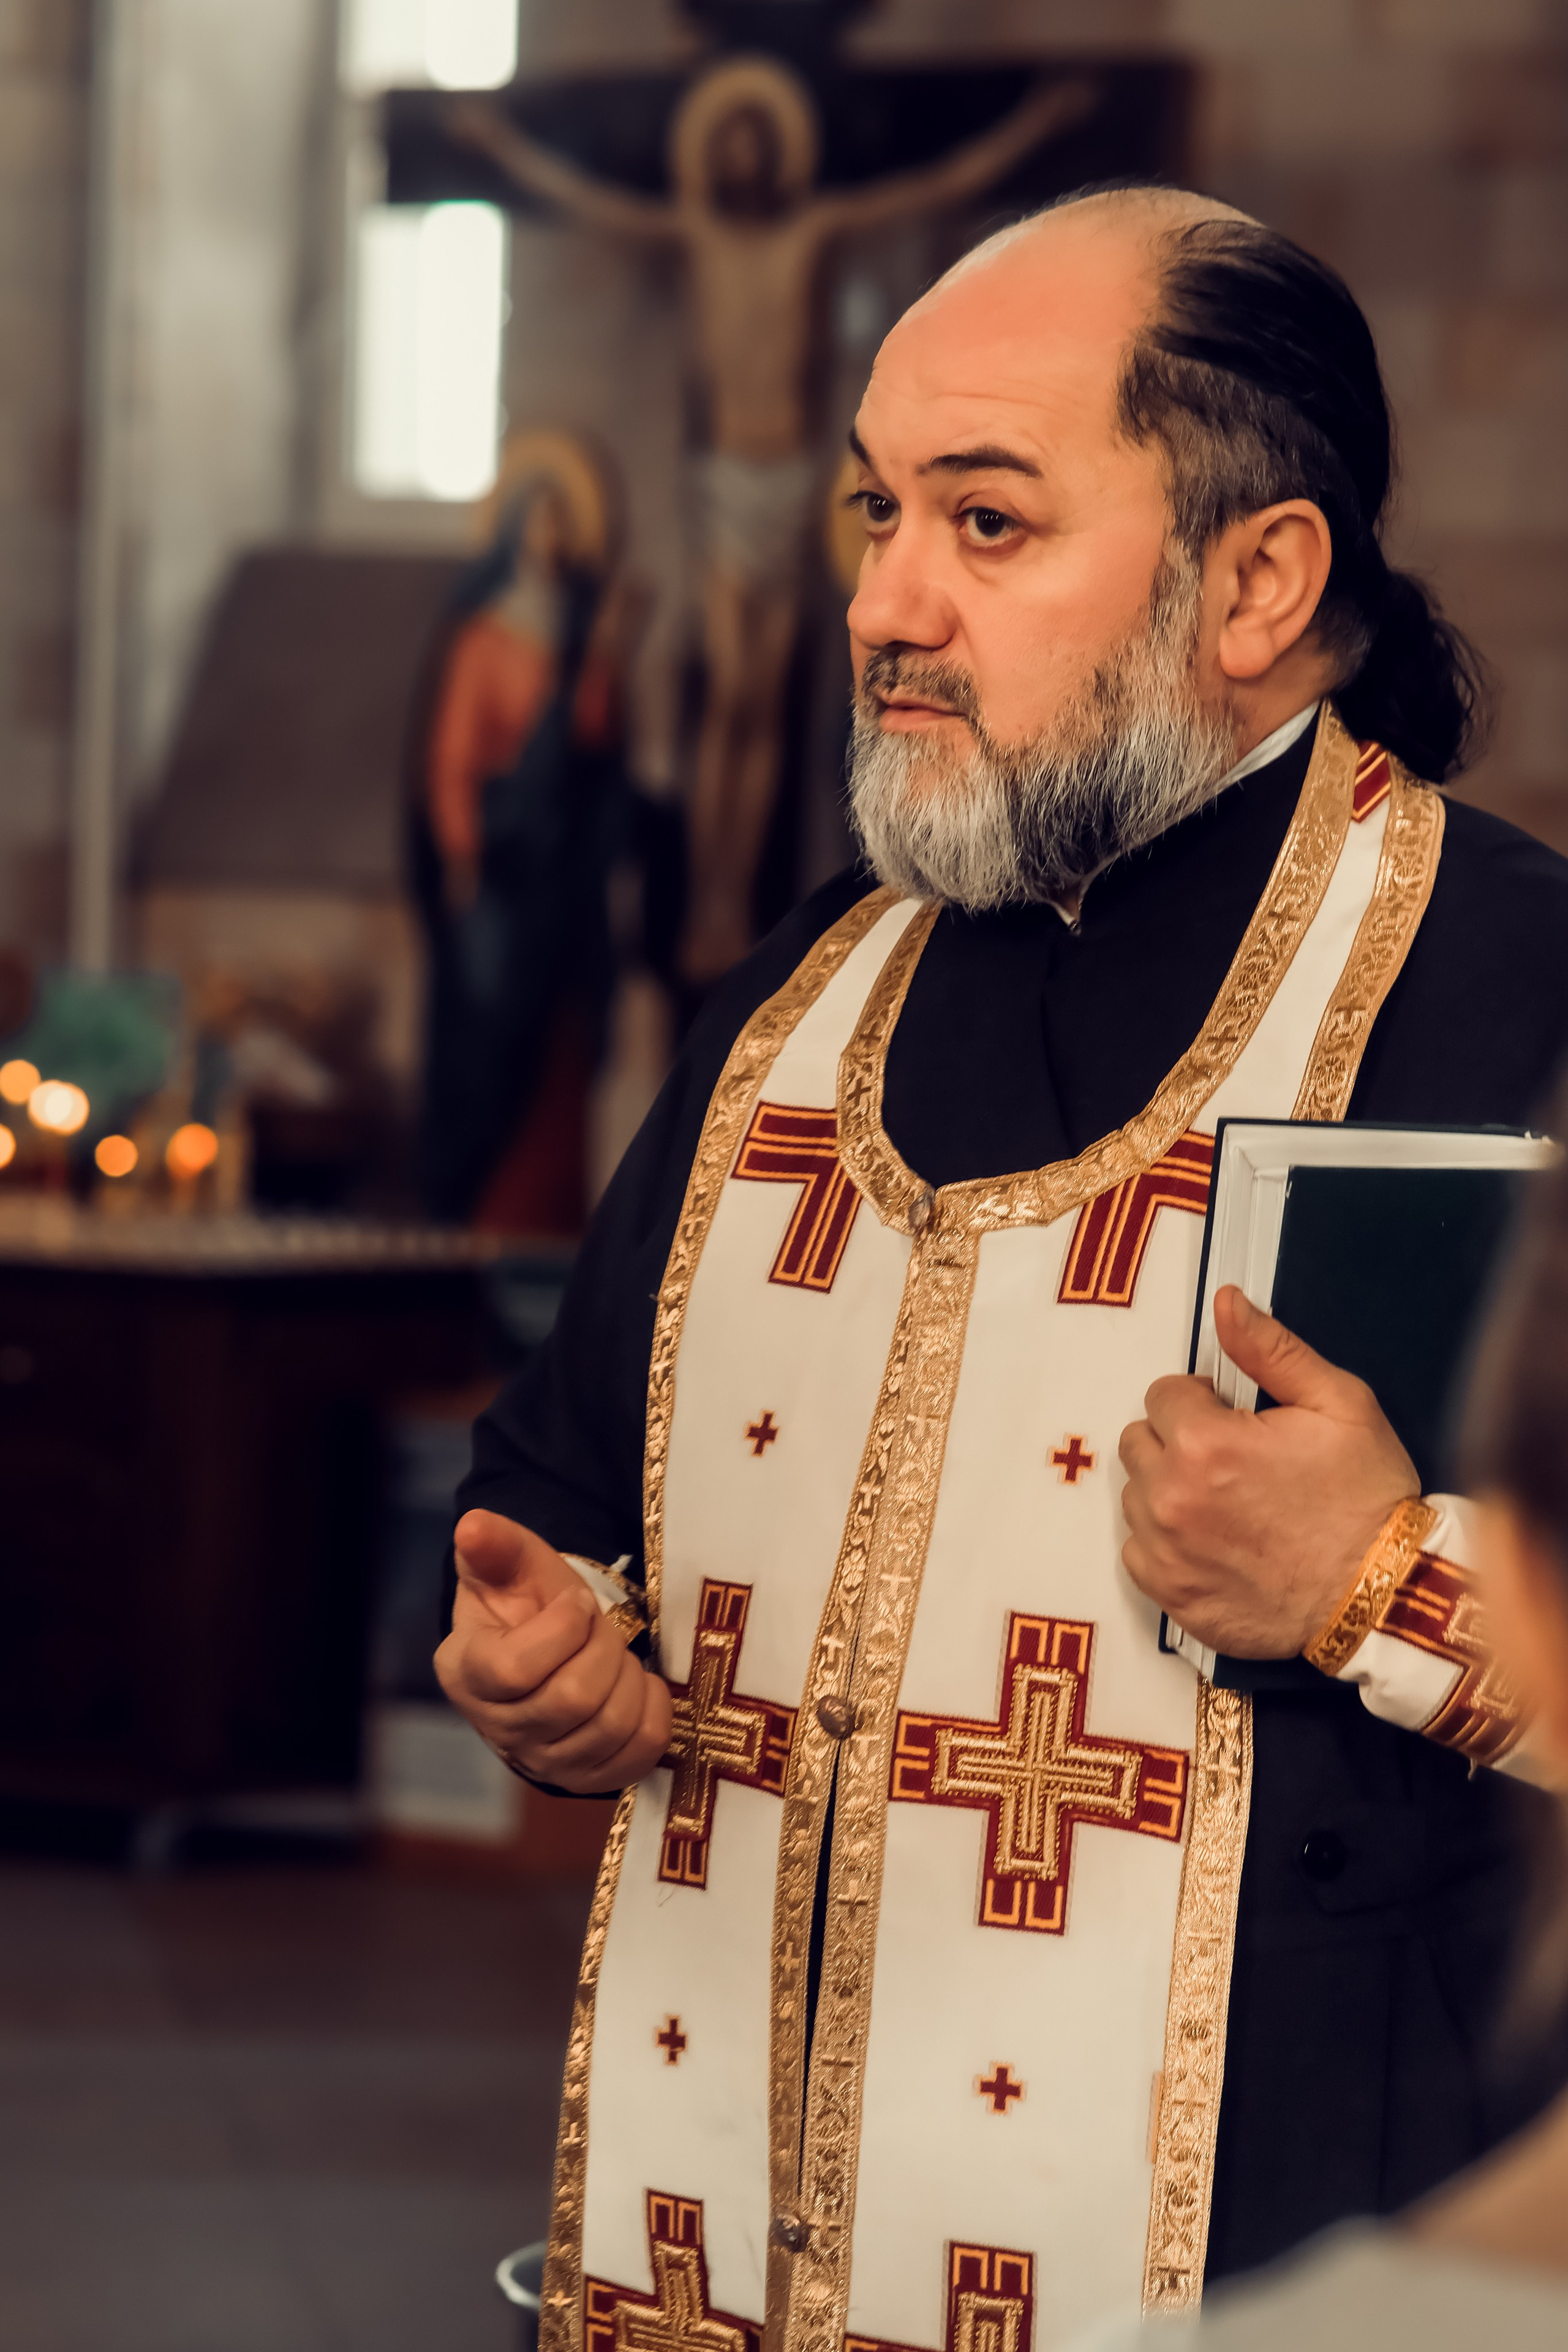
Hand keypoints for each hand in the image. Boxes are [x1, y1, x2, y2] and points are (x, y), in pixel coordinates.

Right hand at [435, 1510, 671, 1792]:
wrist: (549, 1647)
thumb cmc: (527, 1604)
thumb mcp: (512, 1564)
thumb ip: (493, 1544)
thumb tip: (472, 1526)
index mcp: (466, 1672)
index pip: (512, 1669)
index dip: (561, 1630)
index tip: (577, 1602)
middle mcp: (497, 1728)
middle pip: (572, 1699)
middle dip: (604, 1647)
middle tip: (603, 1627)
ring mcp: (542, 1761)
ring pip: (610, 1726)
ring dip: (630, 1677)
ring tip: (618, 1654)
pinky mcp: (586, 1778)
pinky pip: (639, 1754)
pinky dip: (654, 1711)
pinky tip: (640, 1686)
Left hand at [1117, 1286, 1419, 1658]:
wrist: (1385, 1598)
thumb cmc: (1368, 1499)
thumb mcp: (1339, 1405)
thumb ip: (1271, 1350)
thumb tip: (1226, 1302)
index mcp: (1205, 1442)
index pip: (1163, 1394)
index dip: (1202, 1402)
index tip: (1236, 1421)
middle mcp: (1171, 1497)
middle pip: (1140, 1442)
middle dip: (1178, 1442)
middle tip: (1233, 1462)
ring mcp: (1166, 1552)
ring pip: (1136, 1496)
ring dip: (1170, 1491)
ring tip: (1228, 1504)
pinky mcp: (1170, 1596)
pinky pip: (1138, 1551)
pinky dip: (1167, 1544)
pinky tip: (1215, 1544)